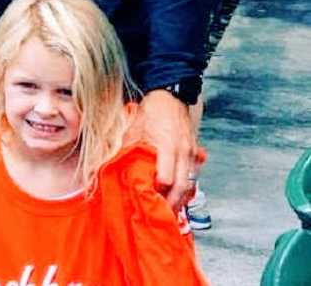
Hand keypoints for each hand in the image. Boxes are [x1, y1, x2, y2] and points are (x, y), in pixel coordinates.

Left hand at [131, 89, 198, 210]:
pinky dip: (186, 188)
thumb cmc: (151, 111)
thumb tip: (117, 165)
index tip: (149, 198)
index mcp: (168, 145)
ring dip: (181, 199)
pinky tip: (177, 196)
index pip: (167, 177)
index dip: (159, 190)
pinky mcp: (194, 154)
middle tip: (161, 215)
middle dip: (173, 203)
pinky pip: (193, 176)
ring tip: (169, 210)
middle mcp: (183, 152)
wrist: (170, 96)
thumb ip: (130, 148)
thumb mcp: (135, 127)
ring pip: (191, 184)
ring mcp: (191, 153)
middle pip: (182, 186)